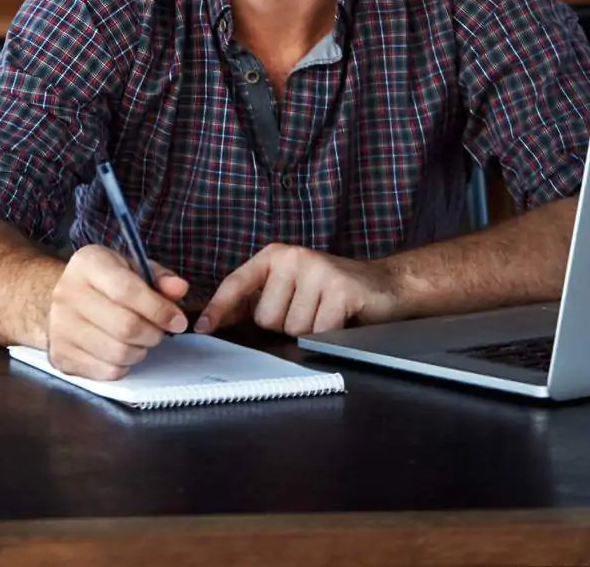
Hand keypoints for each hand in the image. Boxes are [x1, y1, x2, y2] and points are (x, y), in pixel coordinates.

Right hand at [44, 244, 189, 380]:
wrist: (61, 300)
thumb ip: (158, 277)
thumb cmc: (104, 283)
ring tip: (139, 341)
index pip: (126, 290)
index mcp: (88, 264)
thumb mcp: (131, 268)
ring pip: (117, 353)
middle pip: (124, 326)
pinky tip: (121, 352)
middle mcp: (67, 293)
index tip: (178, 321)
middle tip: (158, 332)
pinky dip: (123, 366)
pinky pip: (106, 372)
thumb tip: (179, 289)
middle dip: (152, 334)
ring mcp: (60, 327)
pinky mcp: (60, 355)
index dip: (158, 309)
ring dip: (139, 352)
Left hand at [195, 243, 400, 336]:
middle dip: (286, 325)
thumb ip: (257, 300)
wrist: (386, 285)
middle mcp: (293, 257)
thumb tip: (217, 320)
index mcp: (275, 256)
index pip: (238, 283)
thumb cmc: (333, 291)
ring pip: (292, 328)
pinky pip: (318, 331)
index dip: (220, 308)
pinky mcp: (339, 288)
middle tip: (310, 310)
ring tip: (326, 312)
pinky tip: (340, 317)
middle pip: (266, 318)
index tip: (204, 327)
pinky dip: (329, 333)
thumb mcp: (291, 288)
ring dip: (309, 330)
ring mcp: (317, 270)